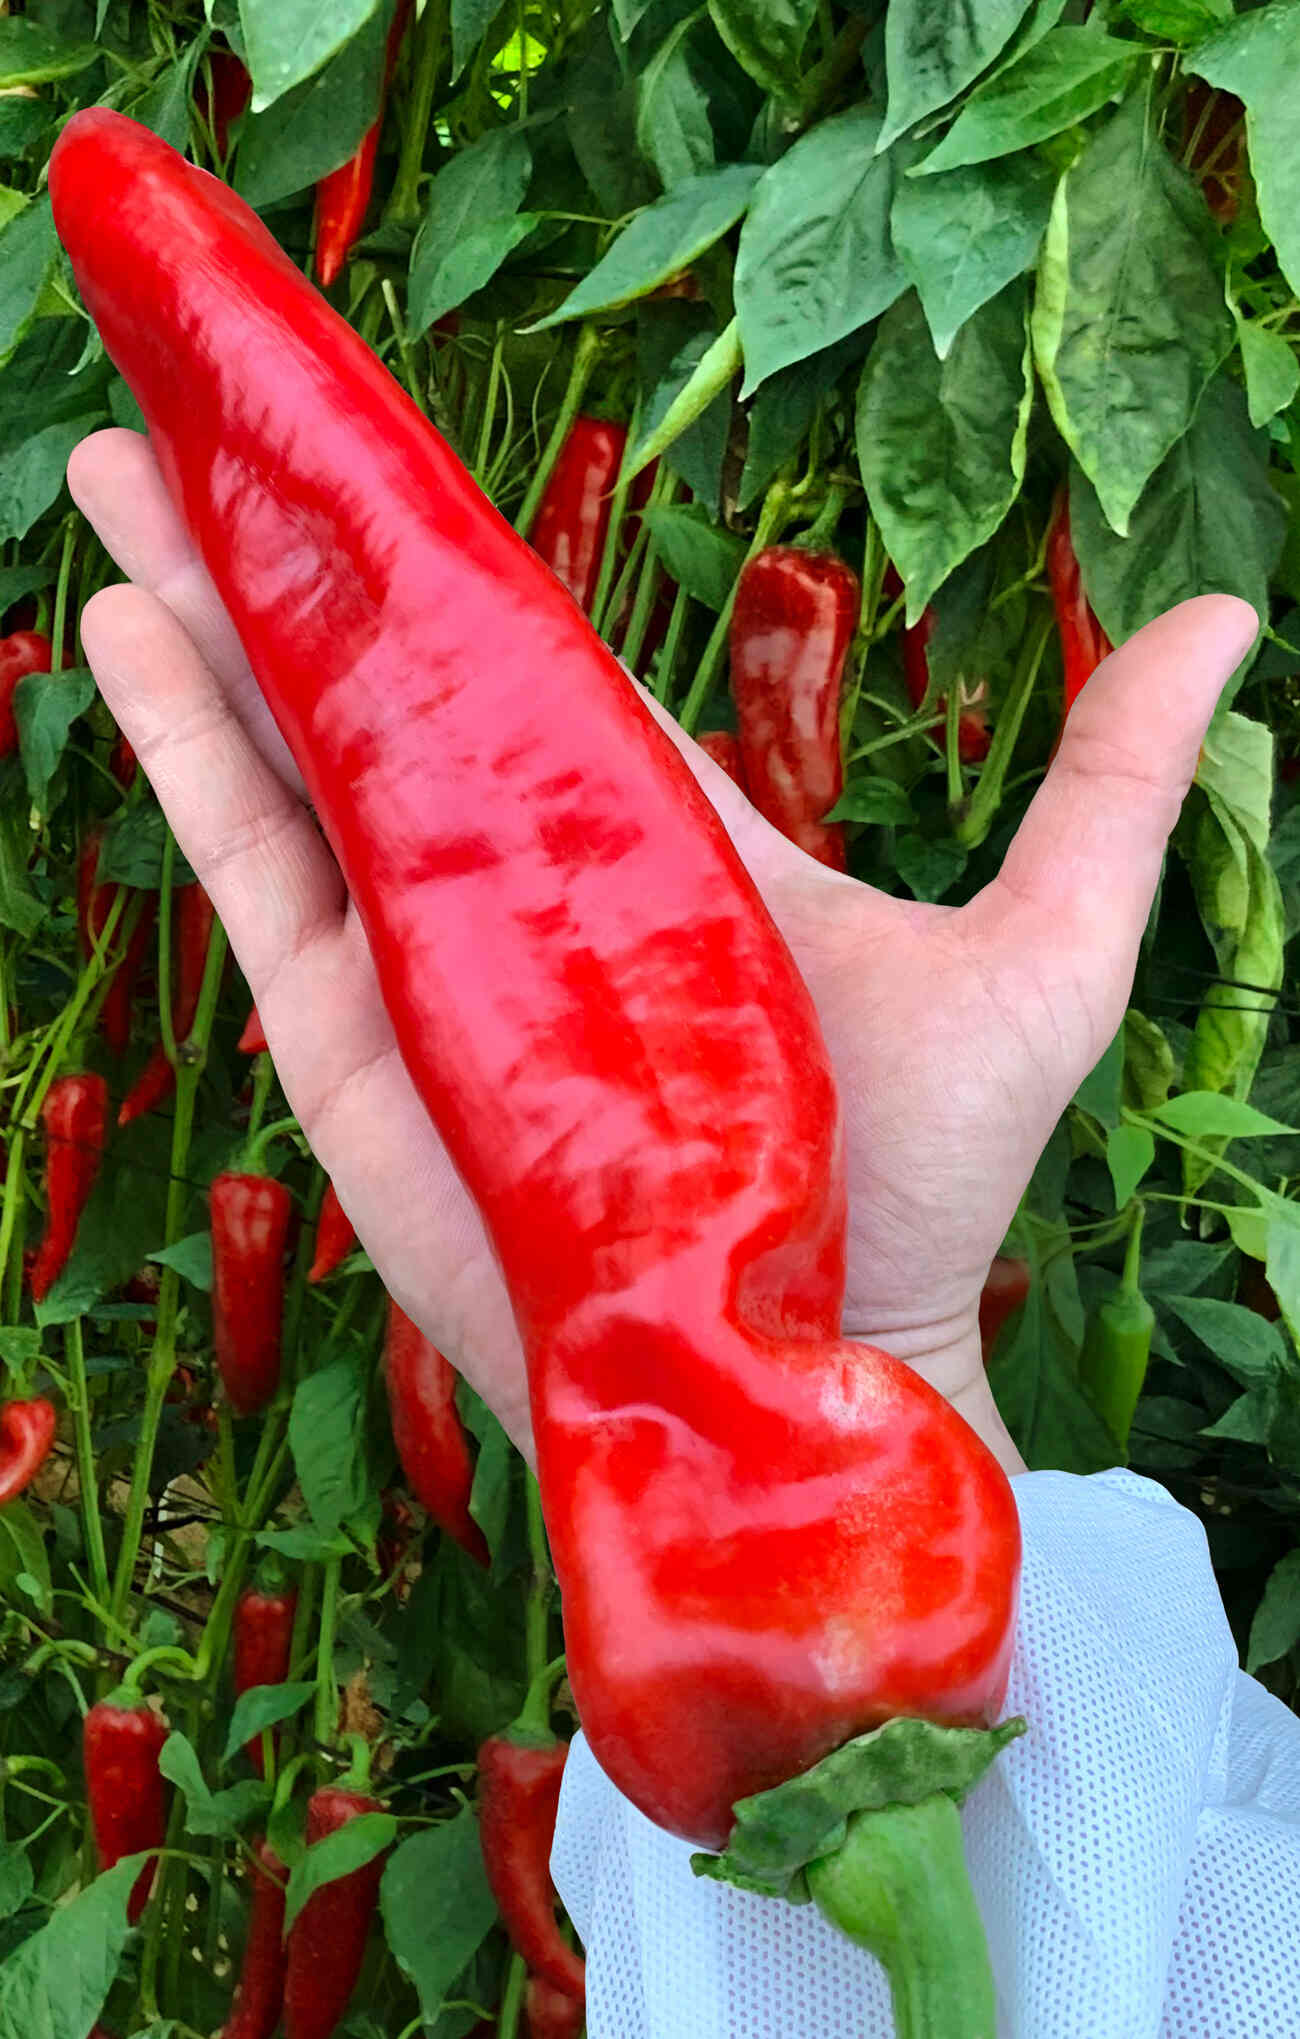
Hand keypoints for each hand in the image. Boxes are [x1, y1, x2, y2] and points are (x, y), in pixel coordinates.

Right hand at [69, 428, 1257, 1472]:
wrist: (818, 1368)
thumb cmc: (931, 1178)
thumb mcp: (1046, 956)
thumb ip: (1114, 784)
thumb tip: (1233, 617)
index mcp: (654, 828)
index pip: (531, 652)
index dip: (450, 542)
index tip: (370, 443)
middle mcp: (523, 869)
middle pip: (384, 669)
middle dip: (284, 546)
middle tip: (184, 415)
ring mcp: (427, 945)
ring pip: (296, 742)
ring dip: (206, 613)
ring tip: (119, 481)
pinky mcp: (358, 1030)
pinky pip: (257, 864)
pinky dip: (188, 750)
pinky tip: (126, 637)